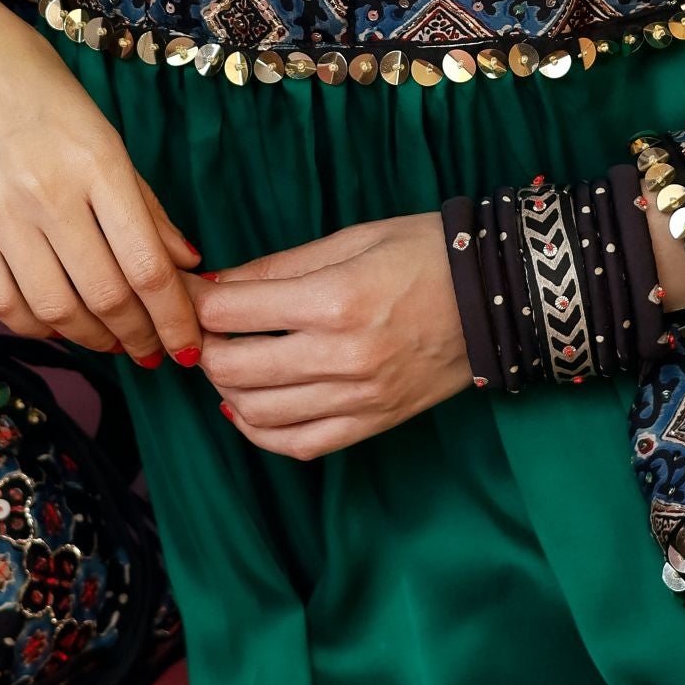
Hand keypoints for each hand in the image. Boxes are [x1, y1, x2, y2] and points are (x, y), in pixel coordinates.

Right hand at [0, 0, 201, 363]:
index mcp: (99, 163)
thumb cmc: (32, 78)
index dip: (175, 318)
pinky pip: (2, 302)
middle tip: (154, 352)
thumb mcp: (101, 126)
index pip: (148, 265)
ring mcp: (0, 216)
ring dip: (92, 339)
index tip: (188, 346)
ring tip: (113, 344)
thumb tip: (187, 261)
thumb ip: (143, 199)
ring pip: (57, 309)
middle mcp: (51, 195)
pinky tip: (58, 325)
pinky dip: (36, 326)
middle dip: (140, 337)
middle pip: (107, 296)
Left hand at [190, 213, 471, 458]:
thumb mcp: (351, 239)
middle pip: (233, 367)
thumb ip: (279, 267)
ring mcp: (359, 397)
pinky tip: (246, 410)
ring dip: (225, 389)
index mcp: (335, 299)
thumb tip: (217, 285)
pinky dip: (260, 433)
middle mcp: (343, 355)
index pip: (232, 311)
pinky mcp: (373, 422)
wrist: (498, 296)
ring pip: (258, 412)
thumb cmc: (425, 254)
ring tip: (226, 363)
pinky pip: (299, 444)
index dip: (197, 300)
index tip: (187, 292)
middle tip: (202, 329)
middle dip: (203, 347)